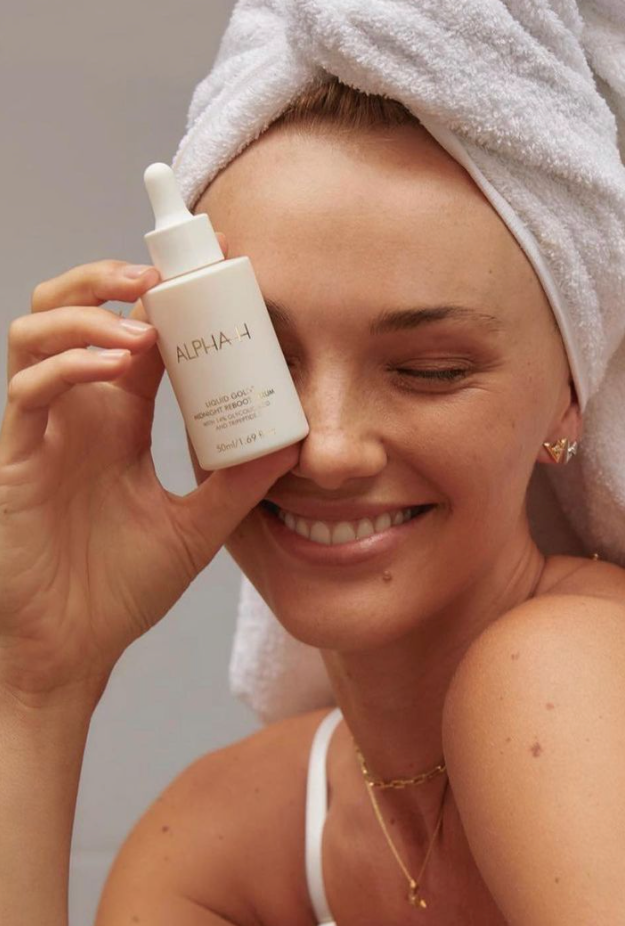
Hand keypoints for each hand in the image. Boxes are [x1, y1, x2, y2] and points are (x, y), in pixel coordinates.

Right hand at [0, 238, 299, 711]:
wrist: (69, 648)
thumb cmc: (120, 590)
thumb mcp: (196, 529)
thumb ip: (239, 485)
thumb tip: (294, 443)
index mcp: (119, 420)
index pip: (136, 336)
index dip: (162, 302)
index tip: (209, 281)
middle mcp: (79, 412)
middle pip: (74, 310)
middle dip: (110, 279)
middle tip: (161, 277)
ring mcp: (44, 430)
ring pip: (38, 332)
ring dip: (87, 312)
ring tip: (140, 322)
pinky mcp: (16, 456)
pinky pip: (29, 389)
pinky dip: (68, 364)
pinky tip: (116, 367)